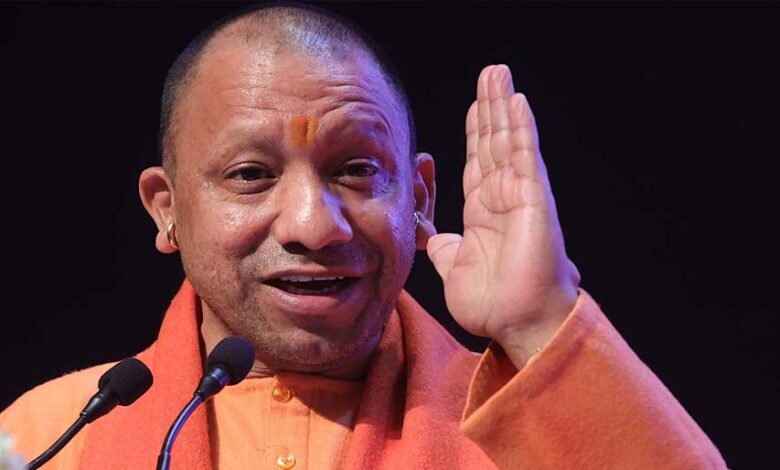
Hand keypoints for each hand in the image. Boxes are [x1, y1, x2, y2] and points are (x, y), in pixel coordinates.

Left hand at [427, 65, 579, 365]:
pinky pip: (525, 157)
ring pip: (508, 141)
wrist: (516, 323)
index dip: (476, 132)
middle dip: (489, 107)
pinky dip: (520, 128)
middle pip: (493, 142)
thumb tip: (432, 237)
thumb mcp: (453, 267)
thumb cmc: (492, 303)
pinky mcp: (533, 200)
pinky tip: (516, 101)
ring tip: (498, 74)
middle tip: (489, 74)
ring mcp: (520, 196)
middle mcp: (503, 198)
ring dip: (502, 106)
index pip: (477, 161)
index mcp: (483, 212)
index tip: (474, 106)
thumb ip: (443, 248)